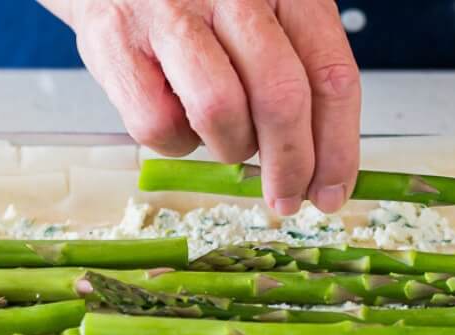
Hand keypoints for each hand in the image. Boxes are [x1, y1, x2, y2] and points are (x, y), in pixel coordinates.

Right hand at [52, 0, 360, 213]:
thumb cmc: (196, 1)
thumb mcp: (261, 18)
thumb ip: (294, 73)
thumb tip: (318, 168)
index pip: (329, 74)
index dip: (337, 148)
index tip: (332, 190)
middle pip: (281, 98)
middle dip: (290, 166)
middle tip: (286, 196)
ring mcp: (170, 13)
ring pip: (221, 112)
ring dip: (230, 147)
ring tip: (223, 133)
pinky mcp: (117, 42)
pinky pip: (160, 125)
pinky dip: (174, 143)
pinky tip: (176, 115)